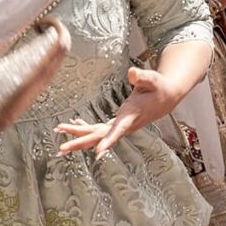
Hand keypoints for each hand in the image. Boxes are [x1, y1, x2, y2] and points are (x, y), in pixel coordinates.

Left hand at [56, 66, 183, 156]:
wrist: (167, 98)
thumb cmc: (159, 87)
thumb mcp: (152, 79)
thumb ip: (141, 76)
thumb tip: (131, 72)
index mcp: (132, 115)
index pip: (118, 131)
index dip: (108, 141)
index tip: (98, 152)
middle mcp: (124, 124)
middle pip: (99, 137)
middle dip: (80, 142)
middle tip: (61, 148)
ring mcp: (120, 125)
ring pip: (95, 134)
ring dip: (77, 134)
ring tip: (58, 130)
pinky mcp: (118, 122)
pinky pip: (98, 128)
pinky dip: (85, 125)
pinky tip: (74, 121)